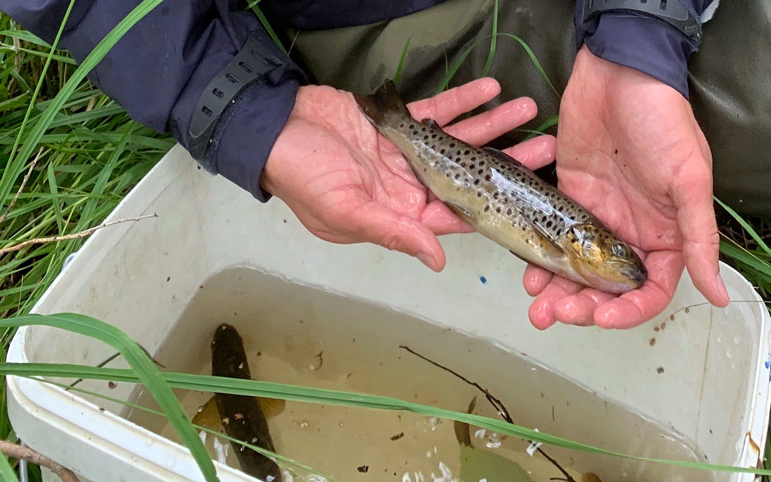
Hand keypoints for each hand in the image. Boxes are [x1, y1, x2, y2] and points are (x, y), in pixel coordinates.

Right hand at [261, 79, 555, 270]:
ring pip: (459, 140)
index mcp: (399, 214)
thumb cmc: (301, 176)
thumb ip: (395, 233)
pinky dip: (462, 101)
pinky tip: (489, 90)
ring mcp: (406, 153)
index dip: (496, 207)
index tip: (533, 198)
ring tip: (526, 109)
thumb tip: (437, 262)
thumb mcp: (346, 212)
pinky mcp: (397, 123)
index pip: (457, 216)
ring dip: (492, 125)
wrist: (271, 130)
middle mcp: (409, 186)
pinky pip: (436, 112)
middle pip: (470, 176)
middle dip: (508, 161)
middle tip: (546, 147)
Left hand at [524, 45, 728, 329]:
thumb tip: (716, 293)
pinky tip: (529, 273)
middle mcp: (629, 233)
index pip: (650, 290)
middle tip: (557, 314)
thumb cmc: (661, 120)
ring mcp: (594, 219)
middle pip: (606, 287)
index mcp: (665, 234)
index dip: (628, 310)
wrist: (618, 75)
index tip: (601, 317)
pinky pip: (551, 241)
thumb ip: (696, 238)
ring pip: (574, 270)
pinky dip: (540, 261)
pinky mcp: (566, 201)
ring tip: (536, 305)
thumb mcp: (688, 179)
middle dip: (582, 307)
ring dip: (556, 292)